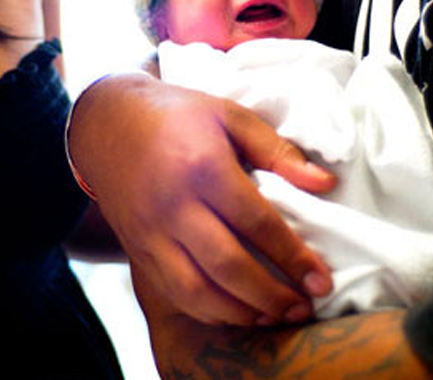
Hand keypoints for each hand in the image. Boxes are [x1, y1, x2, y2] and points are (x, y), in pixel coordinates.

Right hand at [67, 73, 335, 324]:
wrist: (108, 123)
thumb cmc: (177, 115)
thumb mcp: (230, 116)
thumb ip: (277, 150)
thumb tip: (325, 184)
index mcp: (203, 167)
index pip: (257, 223)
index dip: (293, 257)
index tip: (320, 280)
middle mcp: (174, 205)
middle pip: (229, 266)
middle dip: (272, 295)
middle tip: (303, 307)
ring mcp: (152, 232)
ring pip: (198, 290)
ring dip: (241, 312)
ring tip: (274, 316)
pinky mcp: (137, 249)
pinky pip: (174, 293)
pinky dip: (208, 312)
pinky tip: (237, 312)